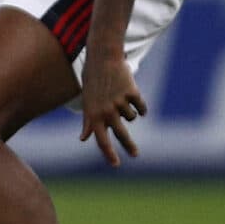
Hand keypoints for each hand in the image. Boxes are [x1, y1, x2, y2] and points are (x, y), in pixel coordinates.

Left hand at [77, 50, 146, 166]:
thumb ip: (87, 122)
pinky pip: (141, 107)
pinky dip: (140, 105)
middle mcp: (106, 111)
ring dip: (129, 111)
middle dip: (129, 146)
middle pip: (121, 134)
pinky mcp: (132, 94)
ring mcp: (120, 102)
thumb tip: (83, 139)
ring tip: (120, 97)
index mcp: (93, 114)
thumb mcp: (87, 101)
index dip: (108, 153)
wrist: (103, 58)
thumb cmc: (93, 81)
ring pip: (132, 117)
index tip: (115, 165)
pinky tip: (132, 95)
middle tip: (135, 155)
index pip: (101, 139)